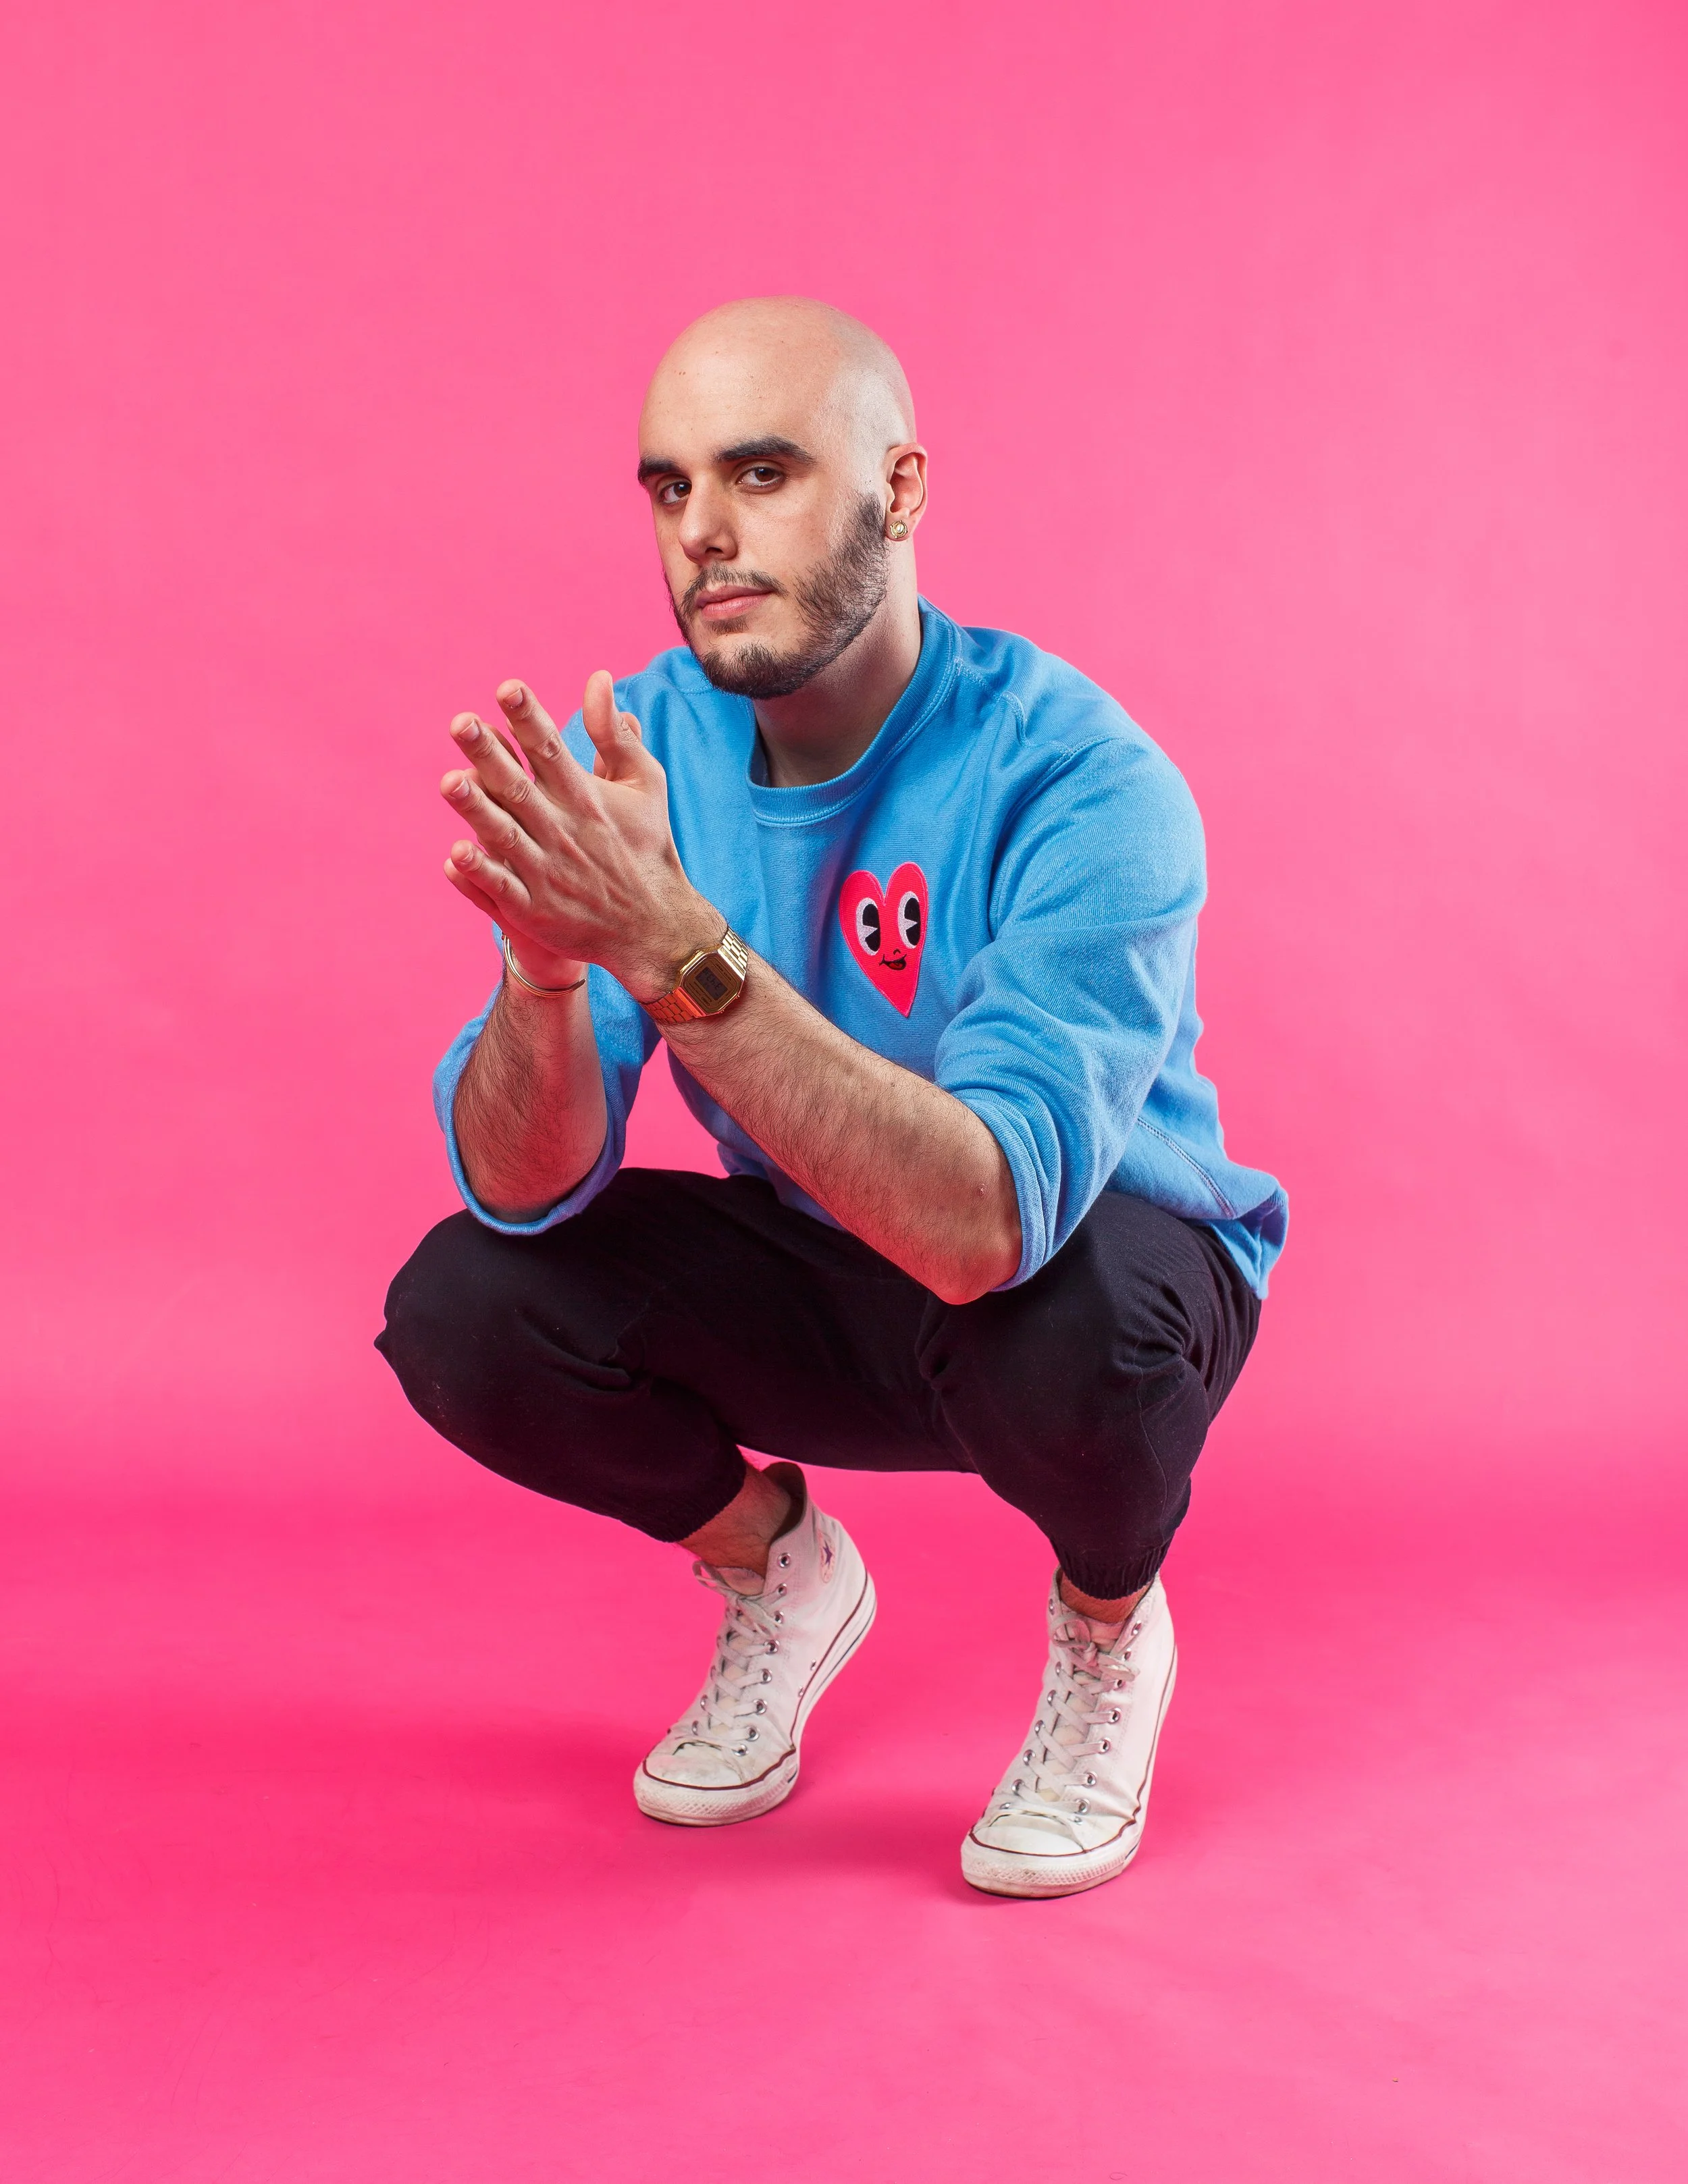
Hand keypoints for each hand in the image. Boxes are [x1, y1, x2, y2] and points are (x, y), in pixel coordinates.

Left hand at [440, 671, 718, 1001]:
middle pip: (520, 787)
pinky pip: (503, 889)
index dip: (528, 718)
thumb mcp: (645, 784)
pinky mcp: (536, 910)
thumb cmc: (646, 845)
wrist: (654, 926)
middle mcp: (564, 831)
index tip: (507, 688)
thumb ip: (615, 734)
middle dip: (490, 755)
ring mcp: (548, 872)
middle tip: (461, 723)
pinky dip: (482, 873)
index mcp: (586, 797)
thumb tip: (599, 678)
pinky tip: (455, 854)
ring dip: (478, 810)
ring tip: (451, 781)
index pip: (551, 750)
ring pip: (506, 836)